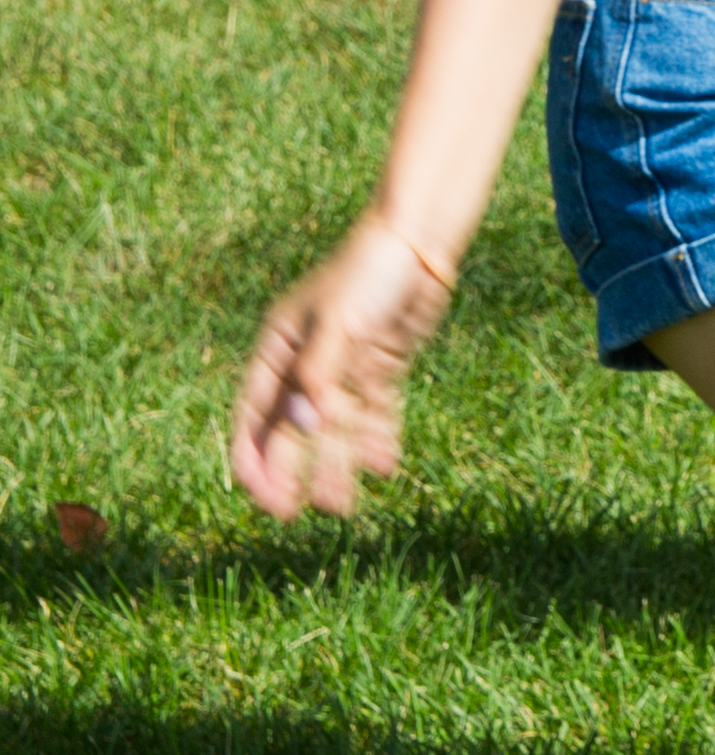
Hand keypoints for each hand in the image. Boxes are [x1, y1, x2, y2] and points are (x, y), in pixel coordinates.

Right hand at [226, 213, 452, 519]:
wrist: (420, 241)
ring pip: (336, 428)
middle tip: (304, 512)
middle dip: (297, 472)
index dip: (256, 460)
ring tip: (345, 504)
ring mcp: (342, 368)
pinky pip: (372, 412)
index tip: (265, 499)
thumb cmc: (368, 272)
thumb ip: (317, 376)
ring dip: (338, 464)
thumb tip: (303, 427)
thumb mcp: (338, 323)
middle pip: (294, 430)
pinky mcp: (378, 367)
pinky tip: (384, 465)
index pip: (254, 417)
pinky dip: (376, 439)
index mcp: (277, 351)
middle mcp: (305, 365)